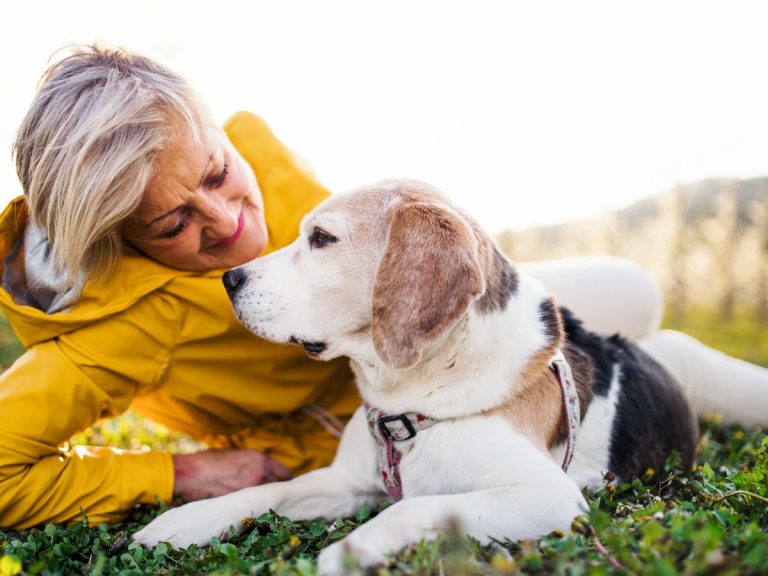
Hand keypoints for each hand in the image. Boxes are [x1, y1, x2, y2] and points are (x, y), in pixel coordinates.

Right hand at [172, 449, 291, 501]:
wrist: (191, 473)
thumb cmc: (210, 461)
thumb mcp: (237, 454)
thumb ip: (254, 463)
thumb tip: (265, 471)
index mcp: (261, 460)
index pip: (285, 474)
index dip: (284, 481)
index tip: (283, 485)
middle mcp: (261, 474)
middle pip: (280, 488)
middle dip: (278, 492)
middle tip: (274, 497)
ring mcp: (251, 490)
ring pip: (269, 499)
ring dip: (267, 502)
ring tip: (261, 504)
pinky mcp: (241, 504)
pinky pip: (255, 508)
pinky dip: (254, 509)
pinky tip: (249, 509)